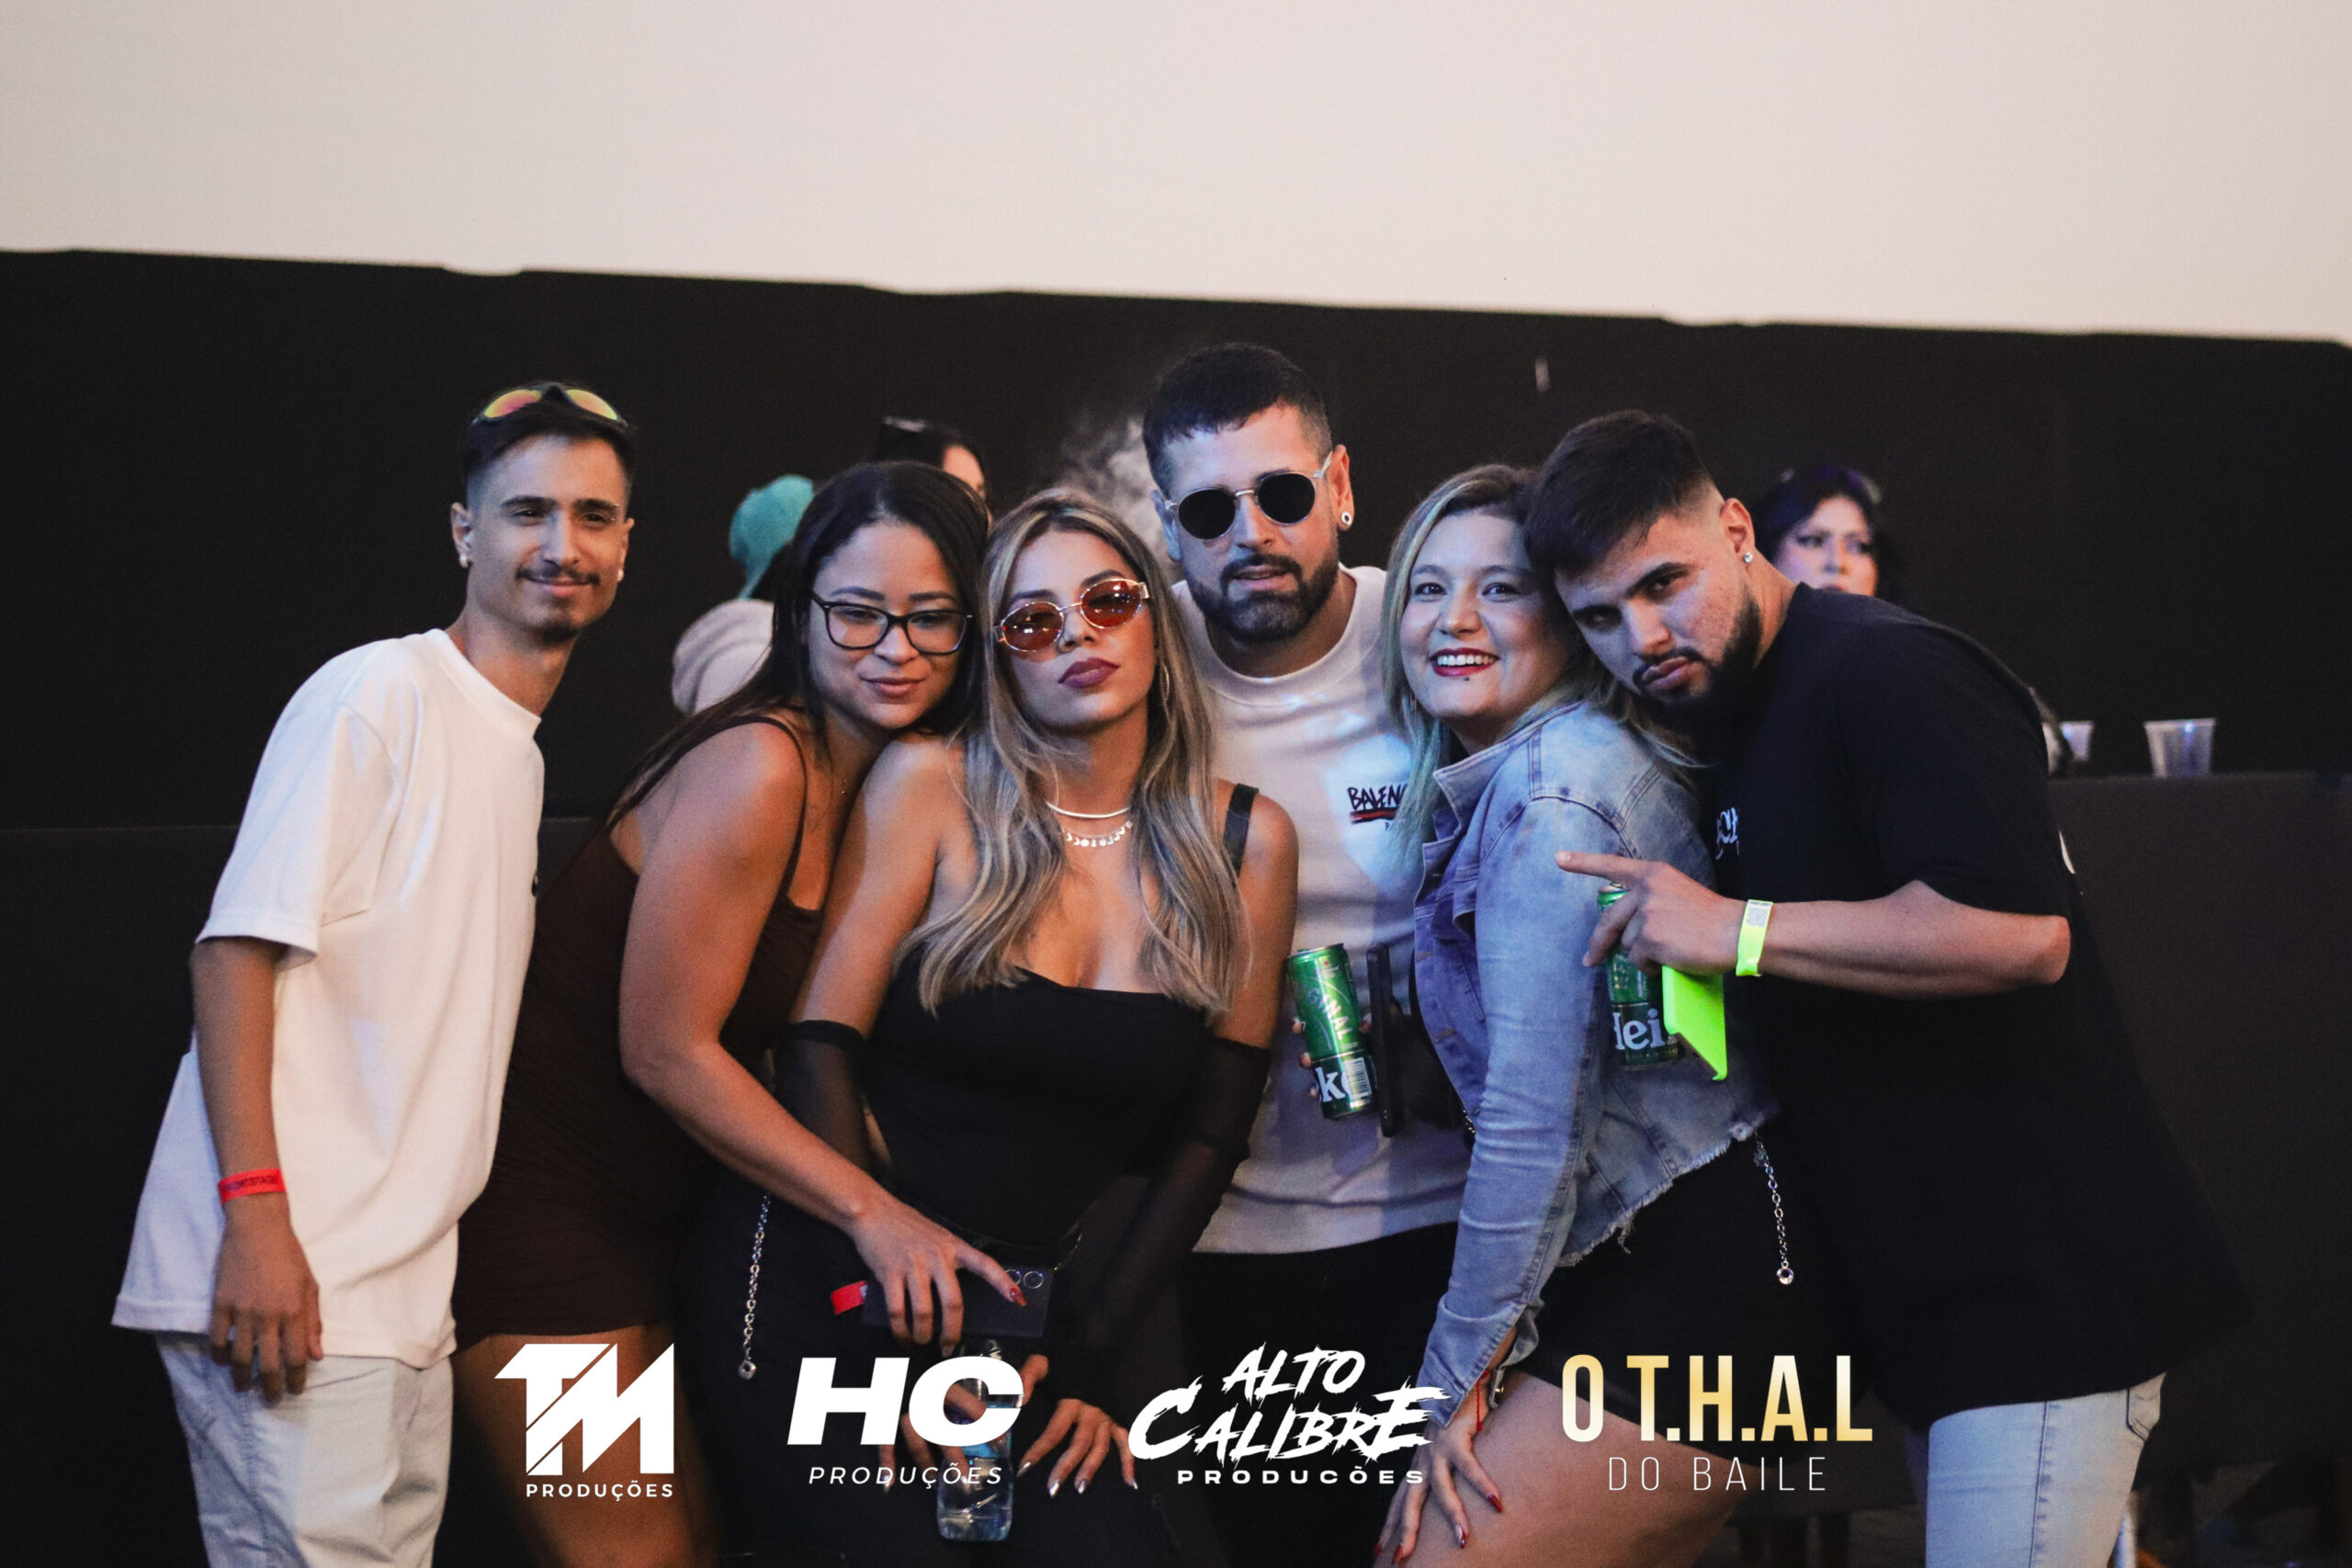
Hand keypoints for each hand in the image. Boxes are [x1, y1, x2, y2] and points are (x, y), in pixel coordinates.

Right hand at [208, 1195, 321, 1401]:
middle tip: (271, 1399)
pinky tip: (225, 1362)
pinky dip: (220, 1356)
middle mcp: (269, 1316)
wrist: (258, 1229)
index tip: (295, 1391)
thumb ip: (313, 1322)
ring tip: (244, 1388)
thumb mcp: (310, 1285)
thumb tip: (317, 1355)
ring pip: (240, 1358)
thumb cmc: (289, 1255)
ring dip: (242, 1378)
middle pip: (269, 1364)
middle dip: (271, 1387)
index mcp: (295, 1312)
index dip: (296, 1379)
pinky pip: (217, 1340)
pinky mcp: (221, 1305)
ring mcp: (242, 1312)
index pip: (296, 1357)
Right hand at [844, 1195, 1023, 1345]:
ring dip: (923, 1335)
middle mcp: (936, 1256)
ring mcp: (913, 1265)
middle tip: (949, 1347)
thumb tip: (953, 1299)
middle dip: (952, 1332)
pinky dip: (900, 1330)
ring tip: (922, 1342)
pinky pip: (898, 1311)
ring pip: (925, 1312)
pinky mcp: (890, 1273)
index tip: (1018, 1300)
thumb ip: (948, 1260)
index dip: (1003, 1283)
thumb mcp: (937, 1237)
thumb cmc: (906, 1227)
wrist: (873, 1211)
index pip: (985, 1264)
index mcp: (953, 1246)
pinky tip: (902, 1337)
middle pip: (953, 1302)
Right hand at [880, 1352, 1049, 1476]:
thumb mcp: (947, 1362)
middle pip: (941, 1430)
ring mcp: (901, 1407)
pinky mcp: (882, 1414)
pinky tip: (889, 1483)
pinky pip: (883, 1441)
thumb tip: (1004, 1382)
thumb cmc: (921, 1355)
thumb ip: (971, 1372)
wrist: (886, 1350)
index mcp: (944, 1383)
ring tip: (934, 1480)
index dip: (988, 1428)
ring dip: (925, 1462)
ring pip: (915, 1439)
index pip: (972, 1408)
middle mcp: (924, 1397)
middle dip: (954, 1456)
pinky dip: (885, 1463)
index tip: (1001, 1445)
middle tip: (967, 1479)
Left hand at [1017, 1364, 1134, 1498]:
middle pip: (1079, 1444)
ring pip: (1100, 1448)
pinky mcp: (1118, 1418)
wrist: (1095, 1349)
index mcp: (1072, 1401)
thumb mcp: (1042, 1363)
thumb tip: (1016, 1403)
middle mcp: (1092, 1413)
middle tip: (1052, 1489)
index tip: (1024, 1468)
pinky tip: (1130, 1482)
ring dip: (1091, 1469)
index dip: (1039, 1450)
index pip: (1055, 1431)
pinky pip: (1127, 1442)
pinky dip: (1130, 1461)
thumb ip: (1026, 1378)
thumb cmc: (1065, 1362)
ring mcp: (1107, 1417)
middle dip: (1065, 1468)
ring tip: (1079, 1489)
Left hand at [1376, 1391, 1501, 1561]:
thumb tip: (1451, 1497)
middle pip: (1409, 1503)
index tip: (1378, 1551)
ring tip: (1462, 1540)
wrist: (1455, 1380)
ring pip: (1442, 1489)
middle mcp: (1422, 1461)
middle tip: (1400, 1559)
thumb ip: (1444, 1473)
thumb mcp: (1442, 1452)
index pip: (1399, 1502)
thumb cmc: (1452, 1420)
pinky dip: (1483, 1485)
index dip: (1389, 1526)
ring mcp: (1438, 1450)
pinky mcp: (1457, 1438)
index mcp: (1417, 1466)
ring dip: (1453, 1516)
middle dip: (1404, 1532)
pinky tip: (1496, 1502)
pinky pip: (1471, 1467)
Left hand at [1555, 851, 1742, 975]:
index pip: (1612, 865)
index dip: (1583, 863)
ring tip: (1670, 951)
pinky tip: (1672, 960)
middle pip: (1609, 920)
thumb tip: (1622, 921)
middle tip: (1590, 959)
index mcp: (1653, 874)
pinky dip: (1651, 967)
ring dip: (1642, 954)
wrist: (1737, 932)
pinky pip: (1638, 960)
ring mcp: (1647, 914)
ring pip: (1627, 943)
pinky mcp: (1651, 939)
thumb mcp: (1677, 893)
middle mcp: (1646, 890)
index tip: (1558, 858)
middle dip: (1599, 943)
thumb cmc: (1711, 918)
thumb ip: (1649, 899)